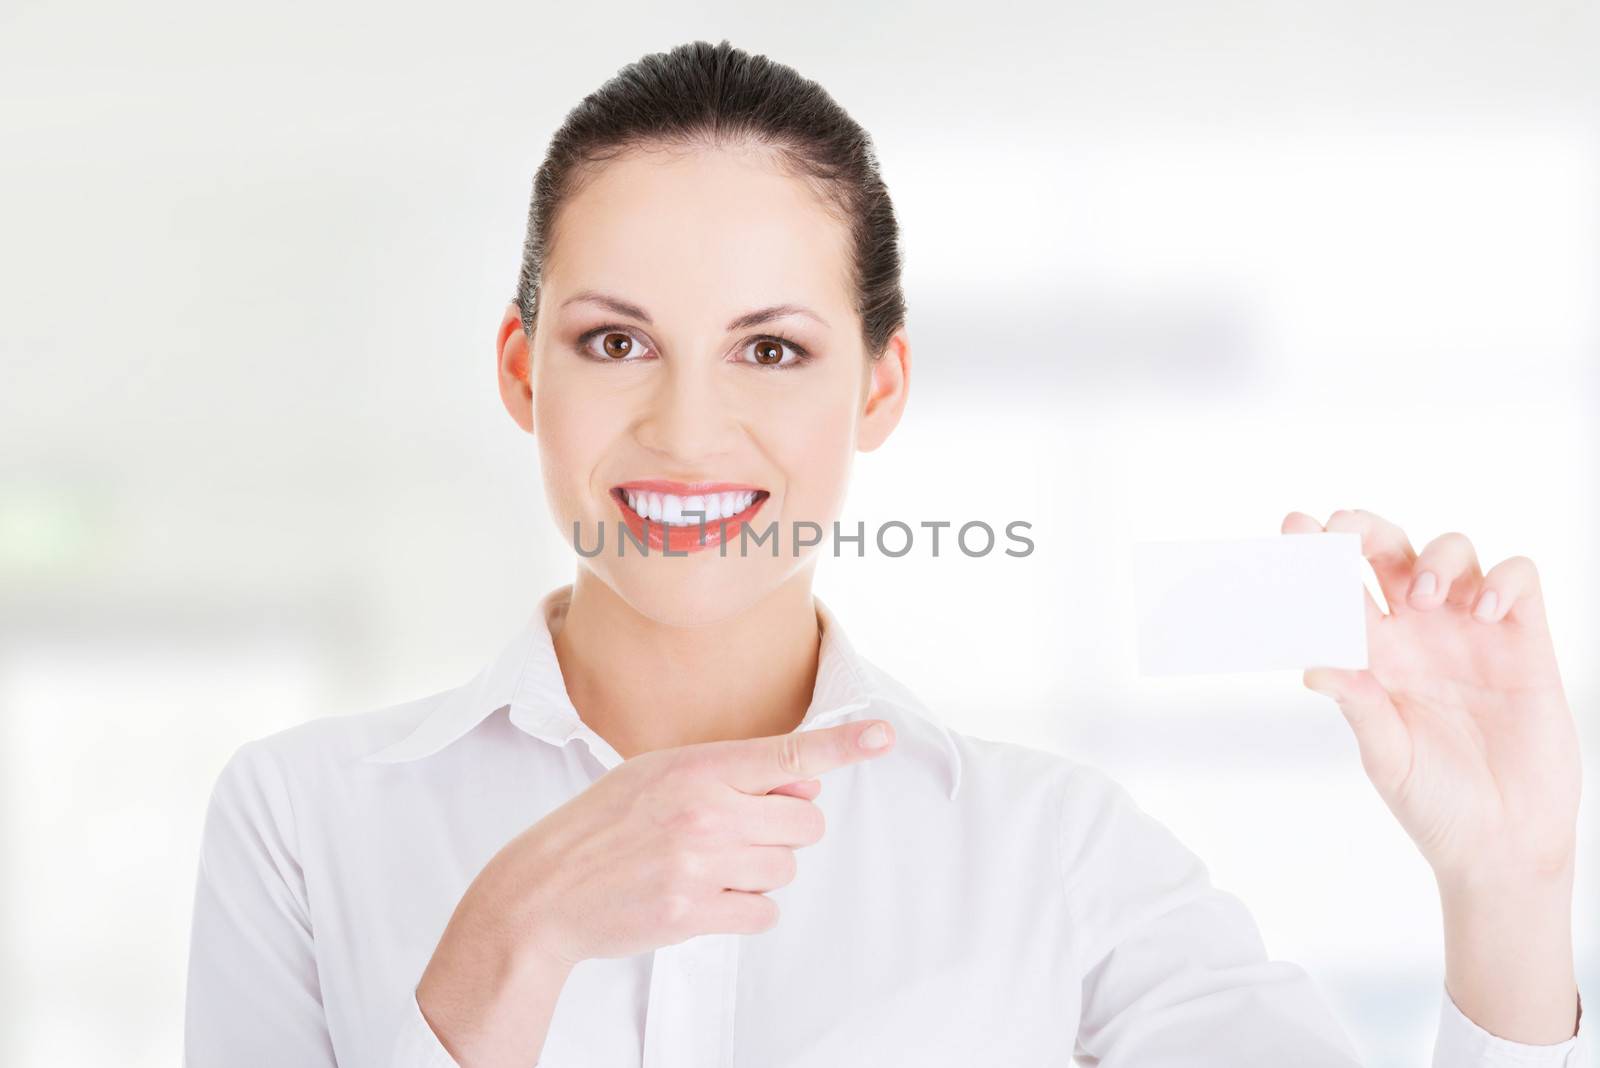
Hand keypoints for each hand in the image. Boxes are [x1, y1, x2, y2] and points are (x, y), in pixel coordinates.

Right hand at [417, 717, 896, 1065]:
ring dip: (760, 871)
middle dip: (782, 831)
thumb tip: (803, 790)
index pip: (787, 754)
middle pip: (804, 825)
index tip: (882, 736)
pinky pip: (764, 912)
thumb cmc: (600, 827)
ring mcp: (701, 865)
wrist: (543, 892)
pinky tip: (704, 896)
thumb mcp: (656, 775)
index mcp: (696, 767)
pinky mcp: (695, 912)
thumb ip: (729, 776)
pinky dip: (745, 908)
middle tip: (733, 833)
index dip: (842, 746)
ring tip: (706, 865)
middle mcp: (705, 812)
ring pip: (785, 870)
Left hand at [1281, 508, 1580, 888]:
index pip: (1340, 589)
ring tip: (1422, 596)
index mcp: (1374, 655)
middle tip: (1347, 533)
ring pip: (1454, 553)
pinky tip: (1484, 611)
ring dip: (1434, 557)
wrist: (1502, 843)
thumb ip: (1357, 705)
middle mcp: (1420, 634)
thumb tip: (1313, 666)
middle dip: (1366, 530)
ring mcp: (1473, 633)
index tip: (1292, 527)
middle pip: (1392, 552)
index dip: (1316, 556)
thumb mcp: (1386, 755)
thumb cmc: (1434, 802)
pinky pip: (1519, 580)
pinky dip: (1502, 579)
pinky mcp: (1526, 643)